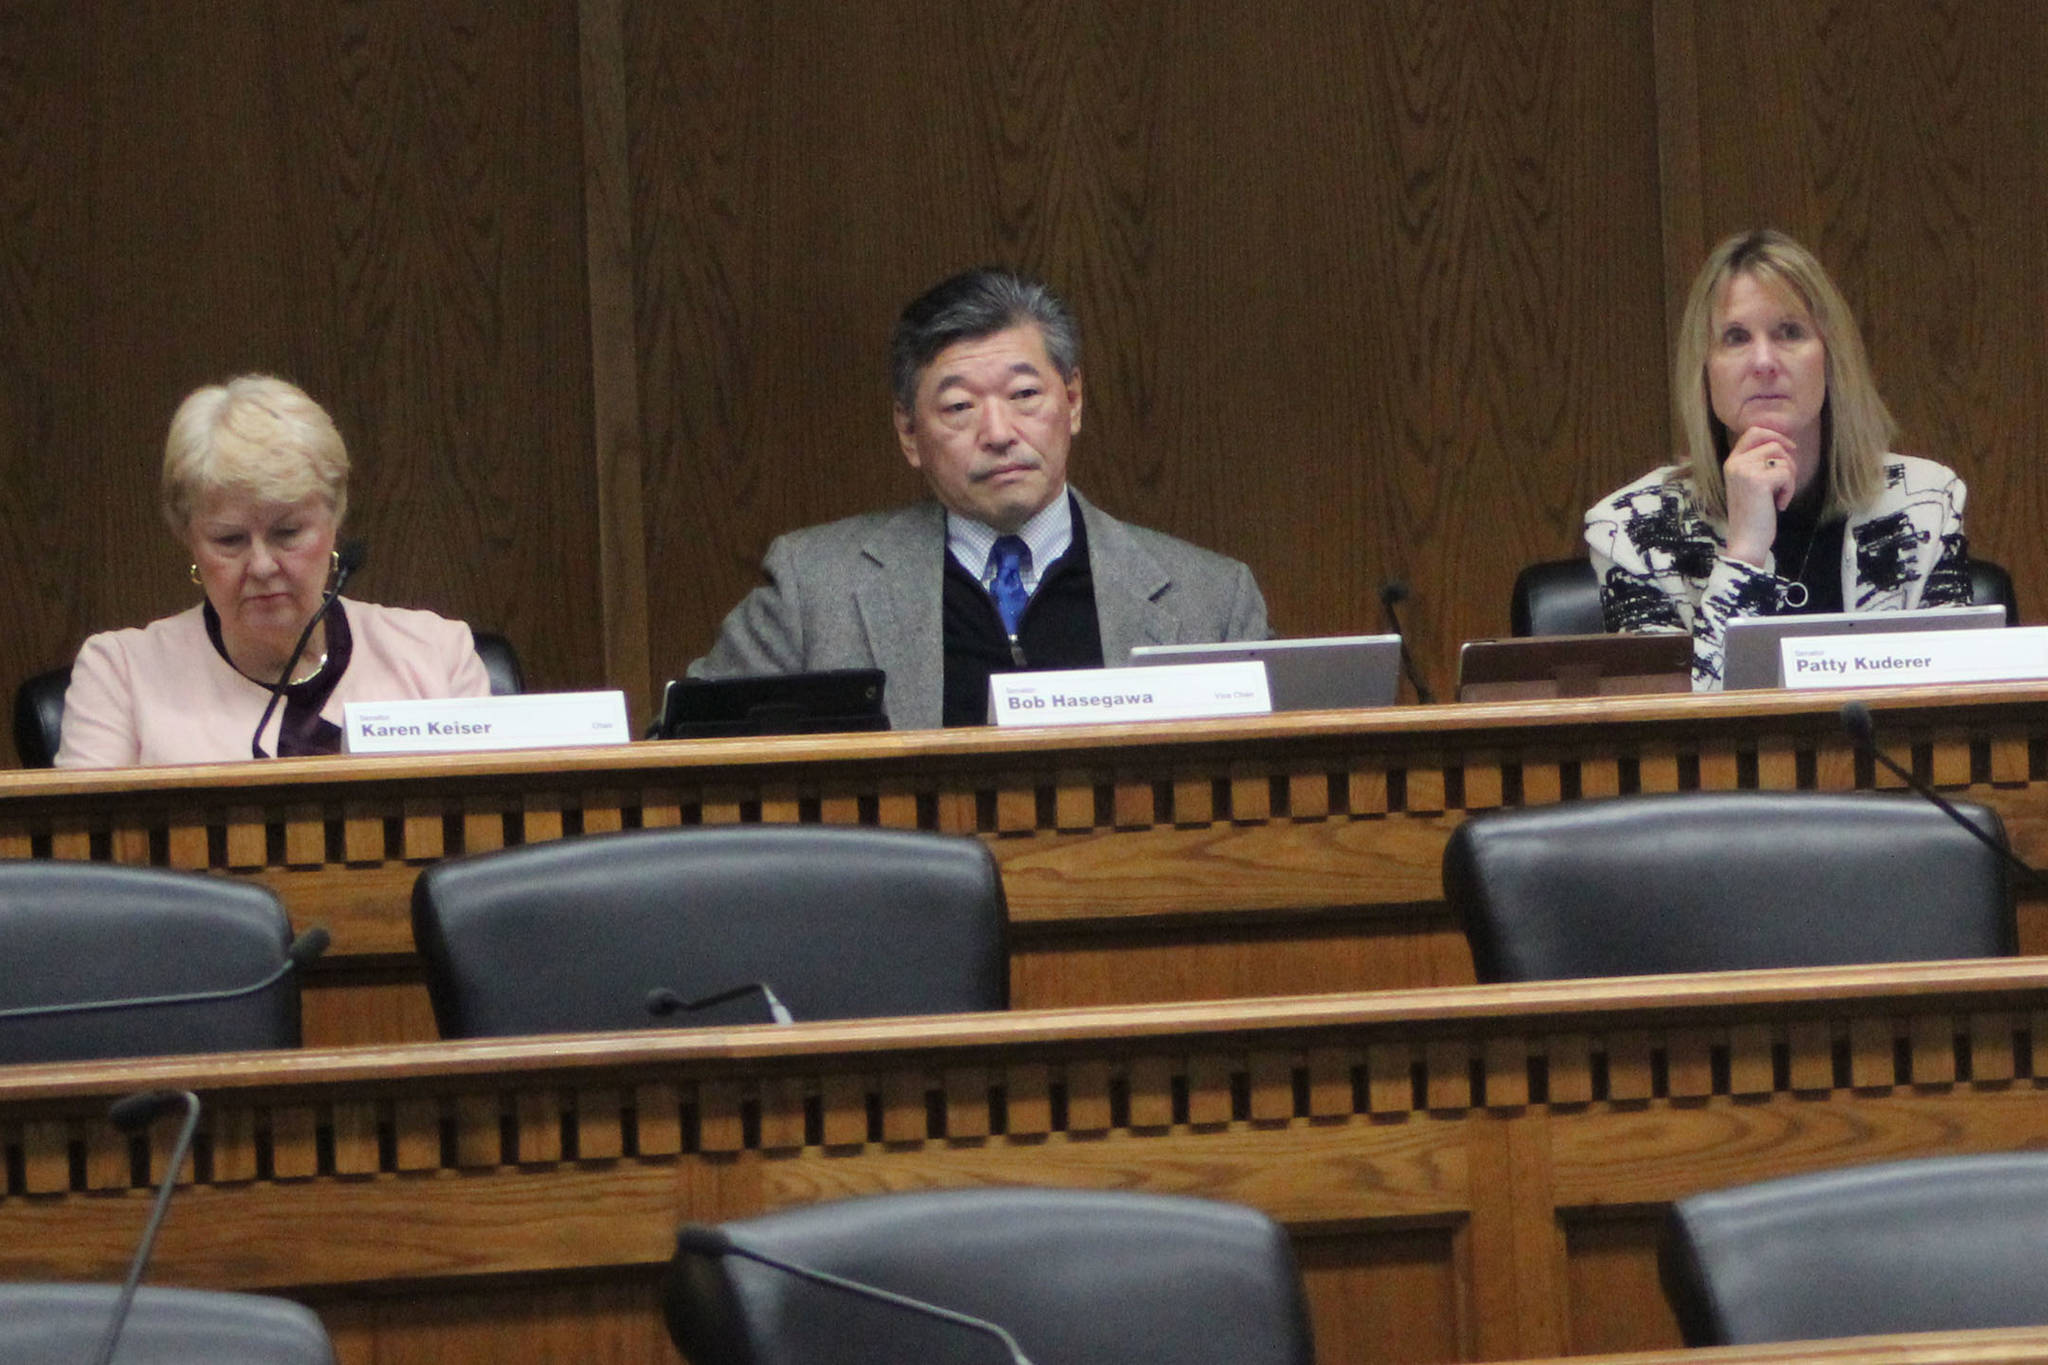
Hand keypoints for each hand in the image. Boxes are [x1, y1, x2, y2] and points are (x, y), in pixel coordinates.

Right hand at [1721, 424, 1798, 567]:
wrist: (1746, 540)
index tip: (1790, 450)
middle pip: (1773, 443)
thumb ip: (1759, 463)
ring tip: (1780, 495)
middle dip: (1787, 460)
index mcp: (1731, 462)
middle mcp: (1735, 463)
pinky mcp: (1758, 481)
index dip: (1775, 435)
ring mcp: (1744, 470)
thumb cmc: (1752, 515)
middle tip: (1786, 480)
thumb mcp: (1751, 483)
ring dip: (1789, 477)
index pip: (1753, 432)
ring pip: (1782, 458)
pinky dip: (1789, 490)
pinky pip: (1786, 474)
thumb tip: (1784, 443)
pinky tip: (1780, 504)